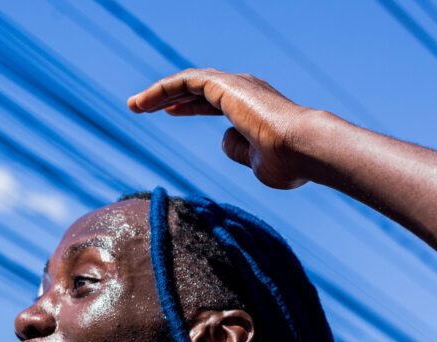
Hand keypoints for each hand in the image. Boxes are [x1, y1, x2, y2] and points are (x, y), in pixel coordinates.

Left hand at [128, 68, 314, 188]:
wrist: (303, 150)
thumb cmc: (289, 163)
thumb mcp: (258, 163)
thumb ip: (240, 151)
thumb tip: (223, 141)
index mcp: (251, 107)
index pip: (213, 101)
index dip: (190, 106)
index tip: (170, 112)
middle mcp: (243, 90)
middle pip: (197, 89)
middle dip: (169, 96)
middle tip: (142, 106)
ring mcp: (234, 86)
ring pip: (188, 83)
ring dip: (159, 92)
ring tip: (134, 105)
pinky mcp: (224, 86)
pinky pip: (185, 82)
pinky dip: (163, 89)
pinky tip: (143, 102)